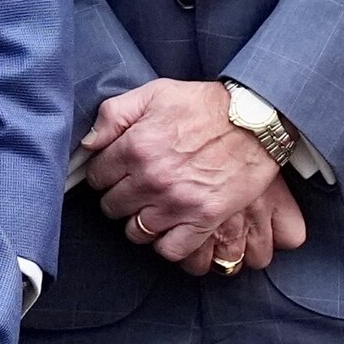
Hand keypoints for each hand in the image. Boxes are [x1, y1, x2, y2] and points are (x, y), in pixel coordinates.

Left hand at [81, 79, 289, 272]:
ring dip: (140, 222)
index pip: (97, 177)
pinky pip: (170, 249)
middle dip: (120, 198)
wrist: (255, 119)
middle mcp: (152, 179)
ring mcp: (177, 202)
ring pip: (136, 231)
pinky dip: (167, 243)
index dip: (105, 174)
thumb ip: (113, 115)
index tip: (118, 172)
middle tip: (137, 189)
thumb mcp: (154, 94)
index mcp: (135, 147)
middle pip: (112, 206)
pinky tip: (170, 228)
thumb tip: (88, 144)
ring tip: (152, 209)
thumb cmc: (204, 104)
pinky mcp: (204, 219)